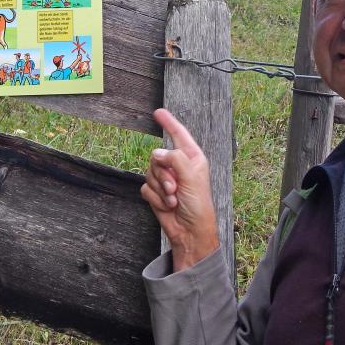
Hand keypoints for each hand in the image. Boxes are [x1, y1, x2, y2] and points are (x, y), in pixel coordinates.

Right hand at [141, 108, 219, 271]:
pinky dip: (155, 198)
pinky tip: (167, 206)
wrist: (189, 231)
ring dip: (160, 189)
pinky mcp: (156, 192)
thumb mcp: (191, 178)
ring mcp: (166, 179)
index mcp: (192, 158)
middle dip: (163, 175)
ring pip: (150, 172)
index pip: (179, 135)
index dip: (169, 123)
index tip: (158, 112)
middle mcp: (178, 166)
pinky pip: (146, 187)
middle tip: (174, 188)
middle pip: (157, 157)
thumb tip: (157, 153)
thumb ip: (175, 160)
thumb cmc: (198, 205)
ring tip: (173, 200)